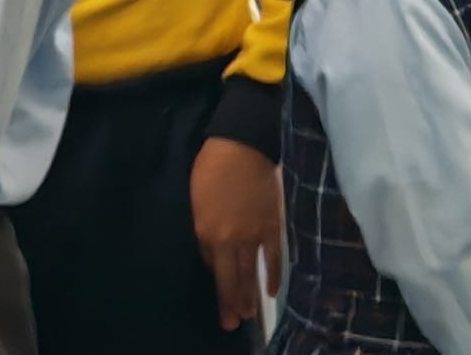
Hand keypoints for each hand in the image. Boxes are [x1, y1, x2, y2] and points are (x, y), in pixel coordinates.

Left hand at [189, 136, 282, 330]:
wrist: (243, 146)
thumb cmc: (212, 170)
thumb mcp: (196, 202)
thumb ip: (204, 230)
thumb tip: (212, 249)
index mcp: (207, 234)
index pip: (212, 267)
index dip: (217, 287)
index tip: (219, 306)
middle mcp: (230, 240)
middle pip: (231, 277)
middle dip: (231, 302)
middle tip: (231, 324)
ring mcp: (254, 233)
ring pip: (251, 270)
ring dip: (249, 295)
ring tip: (247, 315)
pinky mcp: (272, 224)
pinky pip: (274, 254)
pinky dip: (273, 273)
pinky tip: (271, 290)